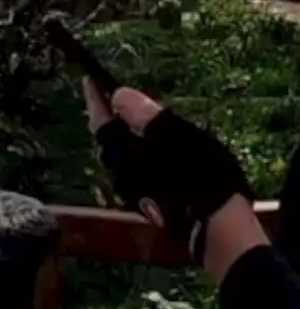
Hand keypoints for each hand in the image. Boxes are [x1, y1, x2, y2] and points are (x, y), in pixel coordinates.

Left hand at [83, 79, 255, 261]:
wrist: (218, 228)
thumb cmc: (199, 175)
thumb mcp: (175, 136)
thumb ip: (144, 115)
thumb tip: (118, 96)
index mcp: (122, 154)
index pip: (100, 121)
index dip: (94, 100)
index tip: (90, 80)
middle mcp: (120, 175)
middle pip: (107, 142)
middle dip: (107, 119)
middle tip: (109, 98)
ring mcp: (133, 193)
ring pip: (120, 158)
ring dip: (123, 137)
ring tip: (132, 121)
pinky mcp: (150, 203)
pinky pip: (136, 171)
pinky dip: (139, 154)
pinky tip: (153, 151)